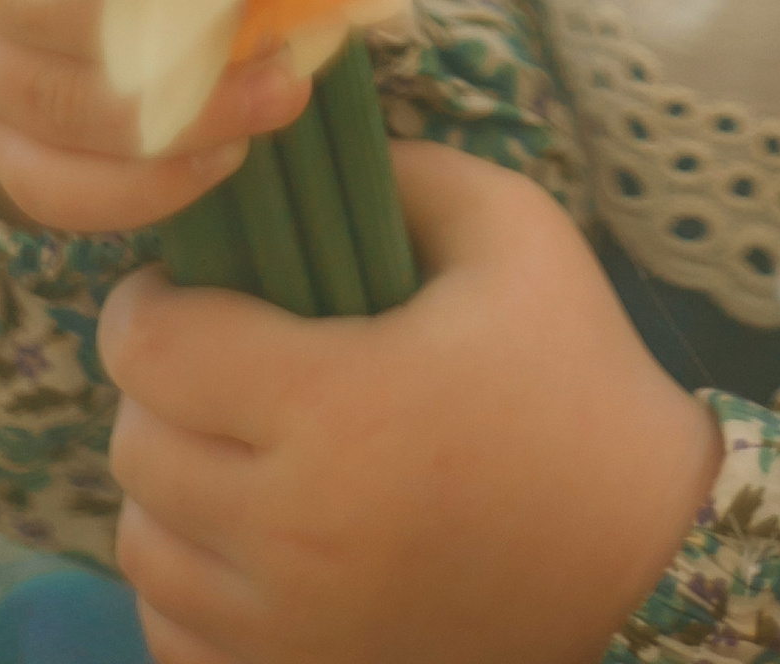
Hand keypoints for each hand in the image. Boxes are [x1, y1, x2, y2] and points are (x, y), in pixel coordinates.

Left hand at [99, 143, 722, 663]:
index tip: (191, 286)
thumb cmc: (576, 378)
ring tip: (232, 443)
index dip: (149, 301)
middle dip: (161, 385)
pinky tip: (246, 534)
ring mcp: (288, 625)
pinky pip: (171, 630)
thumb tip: (304, 163)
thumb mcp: (512, 231)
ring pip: (142, 542)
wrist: (643, 553)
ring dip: (168, 483)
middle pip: (136, 443)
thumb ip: (401, 174)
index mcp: (334, 405)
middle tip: (218, 356)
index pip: (150, 349)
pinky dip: (186, 577)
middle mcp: (290, 529)